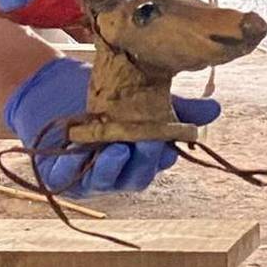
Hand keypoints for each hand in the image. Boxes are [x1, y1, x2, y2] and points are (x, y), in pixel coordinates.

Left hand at [4, 58, 220, 195]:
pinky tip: (77, 151)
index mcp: (140, 156)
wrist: (51, 86)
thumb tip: (215, 109)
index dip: (164, 155)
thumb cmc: (102, 96)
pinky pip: (66, 178)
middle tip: (146, 142)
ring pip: (104, 180)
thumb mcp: (141, 96)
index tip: (169, 144)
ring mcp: (88, 175)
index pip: (158, 162)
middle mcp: (117, 171)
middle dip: (142, 162)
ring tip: (116, 148)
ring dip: (111, 167)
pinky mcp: (57, 174)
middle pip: (135, 177)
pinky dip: (72, 167)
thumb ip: (177, 107)